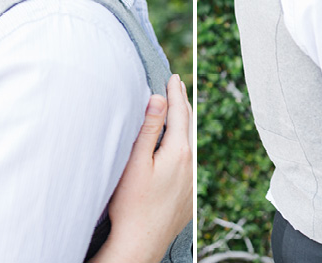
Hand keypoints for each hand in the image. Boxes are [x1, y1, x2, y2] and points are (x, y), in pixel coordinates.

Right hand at [89, 75, 192, 262]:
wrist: (139, 244)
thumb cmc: (130, 205)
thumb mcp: (135, 161)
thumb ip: (149, 128)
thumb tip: (160, 98)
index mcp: (178, 153)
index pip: (179, 113)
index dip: (175, 93)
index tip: (174, 76)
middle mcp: (190, 165)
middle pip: (188, 126)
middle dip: (182, 103)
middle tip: (178, 85)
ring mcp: (191, 182)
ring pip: (190, 144)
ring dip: (183, 124)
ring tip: (177, 110)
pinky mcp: (188, 195)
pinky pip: (188, 161)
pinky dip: (182, 145)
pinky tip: (175, 147)